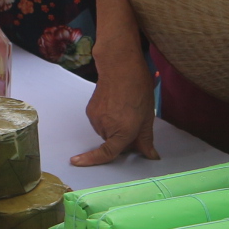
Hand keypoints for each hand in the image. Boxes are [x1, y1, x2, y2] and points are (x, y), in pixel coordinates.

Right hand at [72, 43, 160, 164]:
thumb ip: (146, 139)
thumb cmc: (138, 90)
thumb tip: (150, 155)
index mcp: (123, 132)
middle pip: (111, 142)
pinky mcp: (90, 110)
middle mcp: (106, 127)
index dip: (93, 160)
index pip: (108, 153)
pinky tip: (116, 105)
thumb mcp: (147, 116)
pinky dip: (107, 118)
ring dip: (114, 127)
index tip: (77, 162)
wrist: (120, 66)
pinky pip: (99, 121)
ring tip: (125, 109)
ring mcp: (96, 118)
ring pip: (106, 131)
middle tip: (134, 123)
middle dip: (121, 139)